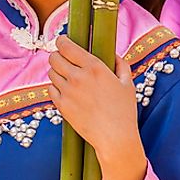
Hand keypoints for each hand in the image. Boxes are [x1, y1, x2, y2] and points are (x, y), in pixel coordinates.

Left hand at [47, 36, 141, 164]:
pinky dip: (56, 88)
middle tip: (63, 60)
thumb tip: (114, 55)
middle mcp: (78, 77)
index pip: (66, 46)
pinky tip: (66, 91)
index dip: (61, 41)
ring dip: (57, 72)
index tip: (62, 41)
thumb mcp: (128, 84)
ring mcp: (68, 92)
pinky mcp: (62, 105)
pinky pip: (51, 89)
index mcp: (94, 67)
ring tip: (68, 77)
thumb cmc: (124, 111)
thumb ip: (121, 65)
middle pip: (53, 57)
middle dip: (57, 56)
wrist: (115, 138)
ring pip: (51, 73)